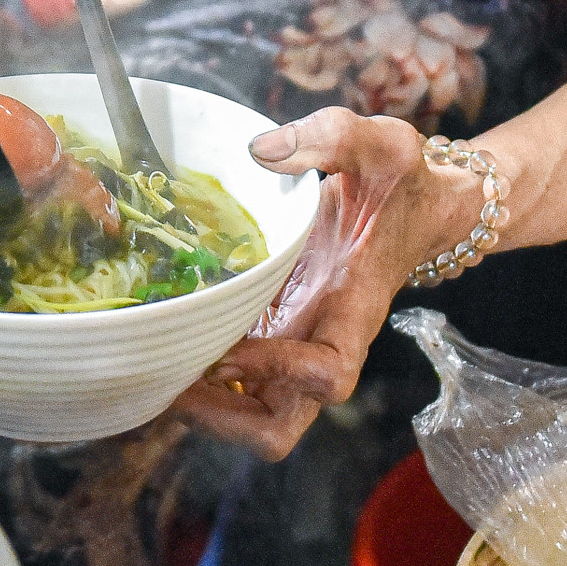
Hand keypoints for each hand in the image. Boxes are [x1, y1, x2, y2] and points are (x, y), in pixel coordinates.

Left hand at [170, 110, 497, 460]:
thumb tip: (262, 151)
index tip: (229, 350)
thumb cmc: (401, 182)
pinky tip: (163, 339)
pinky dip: (200, 378)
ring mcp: (296, 346)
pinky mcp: (274, 334)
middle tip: (165, 376)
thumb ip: (332, 137)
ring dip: (203, 410)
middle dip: (221, 419)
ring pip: (254, 418)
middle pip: (279, 427)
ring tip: (150, 366)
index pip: (328, 377)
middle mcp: (323, 343)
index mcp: (355, 311)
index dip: (279, 372)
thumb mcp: (384, 143)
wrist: (415, 205)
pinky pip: (236, 385)